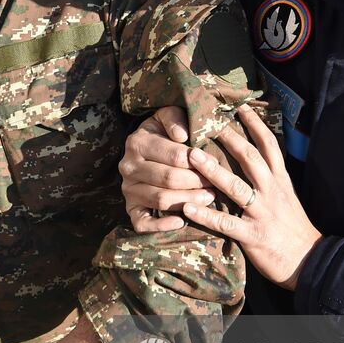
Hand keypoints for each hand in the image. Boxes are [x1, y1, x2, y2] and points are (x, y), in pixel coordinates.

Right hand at [120, 107, 215, 232]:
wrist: (145, 149)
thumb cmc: (165, 132)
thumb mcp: (169, 116)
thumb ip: (176, 119)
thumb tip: (182, 136)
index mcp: (137, 142)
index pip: (174, 156)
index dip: (199, 162)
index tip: (215, 164)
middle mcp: (128, 166)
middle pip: (168, 179)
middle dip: (196, 182)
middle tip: (216, 184)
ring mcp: (127, 189)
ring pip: (160, 200)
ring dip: (188, 201)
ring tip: (208, 198)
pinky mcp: (130, 209)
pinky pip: (142, 223)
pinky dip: (161, 226)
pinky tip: (181, 222)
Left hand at [178, 106, 321, 289]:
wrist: (310, 261)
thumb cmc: (293, 228)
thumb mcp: (286, 196)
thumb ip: (270, 178)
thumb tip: (253, 158)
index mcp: (280, 181)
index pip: (269, 146)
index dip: (255, 125)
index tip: (240, 107)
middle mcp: (272, 191)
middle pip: (250, 158)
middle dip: (229, 138)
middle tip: (208, 121)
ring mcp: (262, 213)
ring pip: (236, 187)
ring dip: (213, 170)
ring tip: (191, 156)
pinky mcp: (253, 235)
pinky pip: (227, 224)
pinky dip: (207, 216)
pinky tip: (189, 208)